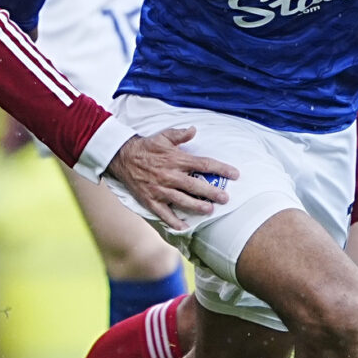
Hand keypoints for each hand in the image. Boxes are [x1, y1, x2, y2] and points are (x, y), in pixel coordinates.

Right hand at [105, 126, 238, 225]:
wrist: (122, 157)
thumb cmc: (147, 146)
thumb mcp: (163, 136)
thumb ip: (180, 134)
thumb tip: (194, 130)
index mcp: (176, 159)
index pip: (203, 164)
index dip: (221, 169)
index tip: (235, 174)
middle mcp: (170, 175)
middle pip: (196, 186)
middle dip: (212, 193)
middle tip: (225, 199)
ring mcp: (160, 189)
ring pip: (182, 201)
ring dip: (197, 206)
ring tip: (209, 210)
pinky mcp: (151, 200)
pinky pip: (164, 213)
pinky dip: (174, 221)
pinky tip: (184, 227)